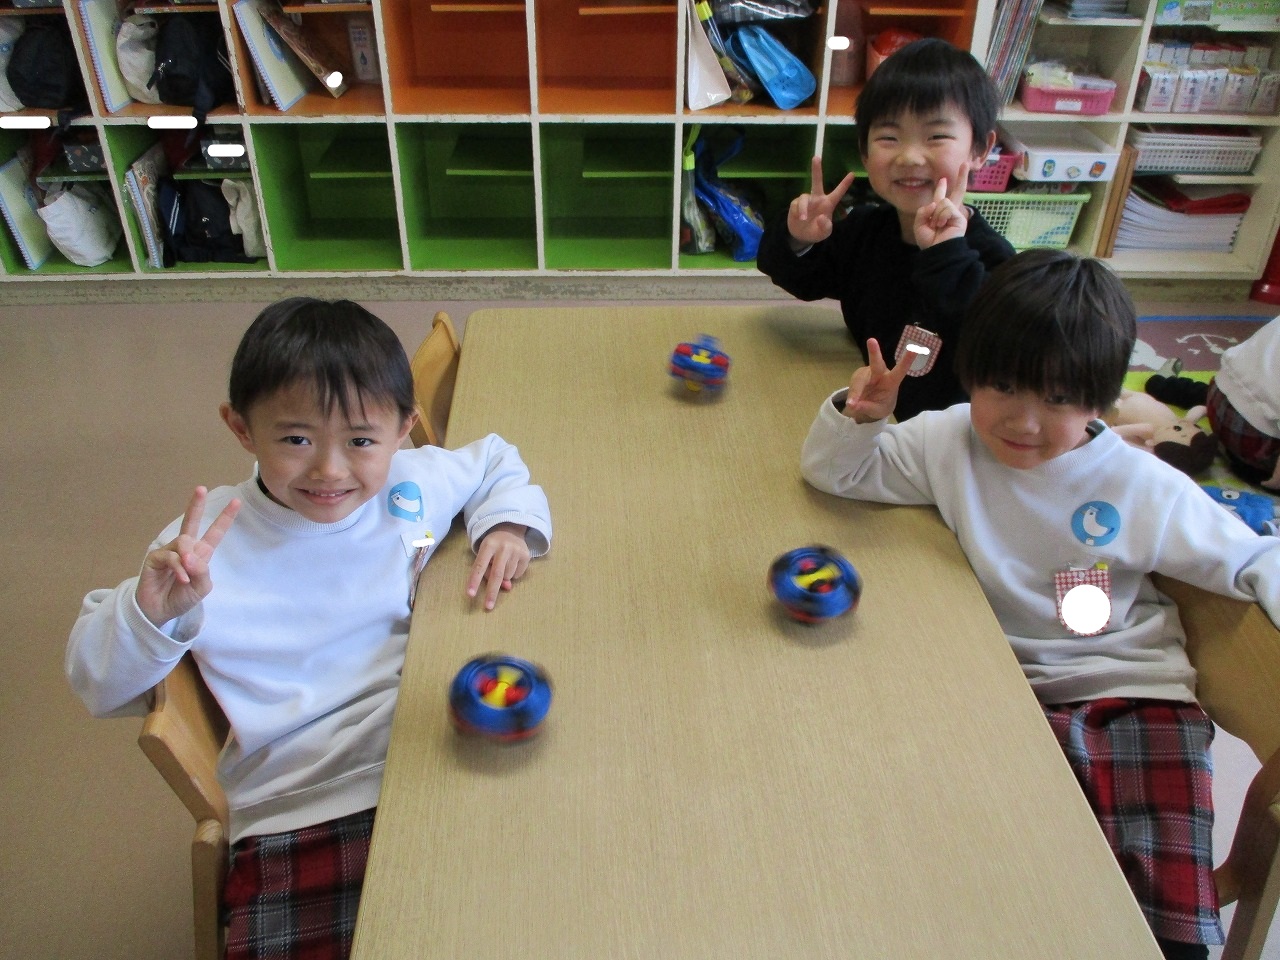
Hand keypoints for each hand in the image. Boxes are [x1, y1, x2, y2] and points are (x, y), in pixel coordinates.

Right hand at [136, 486, 240, 626]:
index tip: (236, 502)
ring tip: (188, 575)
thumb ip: (202, 571)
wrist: (160, 611)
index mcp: (201, 554)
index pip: (214, 533)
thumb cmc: (182, 598)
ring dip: (188, 558)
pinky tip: (182, 579)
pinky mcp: (155, 558)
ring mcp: (169, 551)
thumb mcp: (202, 587)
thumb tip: (190, 557)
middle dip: (196, 505)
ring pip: (183, 542)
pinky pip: (170, 556)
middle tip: (201, 488)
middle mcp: (185, 549)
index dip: (225, 518)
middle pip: (191, 522)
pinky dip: (179, 568)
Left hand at [468, 523, 531, 610]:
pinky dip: (513, 574)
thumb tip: (507, 587)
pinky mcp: (526, 555)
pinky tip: (512, 563)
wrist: (511, 530)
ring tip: (503, 564)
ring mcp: (516, 550)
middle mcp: (503, 547)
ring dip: (504, 578)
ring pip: (508, 576)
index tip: (470, 595)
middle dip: (492, 592)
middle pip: (497, 574)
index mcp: (488, 545)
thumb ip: (489, 571)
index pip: (480, 566)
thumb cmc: (493, 546)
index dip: (474, 581)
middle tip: (488, 607)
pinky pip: (518, 575)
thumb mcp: (486, 554)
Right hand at [786, 156, 855, 246]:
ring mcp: (806, 200)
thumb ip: (825, 226)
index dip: (845, 184)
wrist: (801, 236)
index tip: (852, 174)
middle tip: (816, 157)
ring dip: (803, 208)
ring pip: (804, 198)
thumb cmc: (816, 231)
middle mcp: (817, 199)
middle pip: (817, 181)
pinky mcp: (795, 204)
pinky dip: (798, 212)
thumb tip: (821, 216)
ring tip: (803, 219)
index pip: (838, 193)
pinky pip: (796, 205)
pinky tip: (799, 218)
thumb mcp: (824, 232)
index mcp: (828, 204)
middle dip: (816, 169)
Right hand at [843, 337, 912, 422]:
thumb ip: (867, 408)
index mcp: (891, 382)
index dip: (907, 360)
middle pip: (876, 363)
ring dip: (855, 392)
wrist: (870, 405)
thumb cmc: (880, 405)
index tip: (914, 349)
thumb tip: (854, 405)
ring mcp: (867, 373)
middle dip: (874, 352)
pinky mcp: (858, 375)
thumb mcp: (877, 411)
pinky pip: (852, 385)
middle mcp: (880, 374)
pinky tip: (851, 402)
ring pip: (859, 380)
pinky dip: (851, 394)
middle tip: (871, 341)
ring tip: (852, 405)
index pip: (900, 370)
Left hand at [913, 162, 970, 247]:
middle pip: (958, 192)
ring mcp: (956, 214)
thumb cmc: (928, 241)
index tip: (943, 179)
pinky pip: (947, 207)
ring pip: (944, 201)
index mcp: (939, 213)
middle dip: (962, 177)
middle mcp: (949, 212)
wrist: (936, 251)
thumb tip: (936, 203)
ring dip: (936, 214)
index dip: (941, 188)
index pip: (941, 197)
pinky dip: (940, 216)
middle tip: (965, 163)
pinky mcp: (960, 217)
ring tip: (936, 225)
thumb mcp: (919, 224)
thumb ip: (924, 210)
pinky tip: (941, 225)